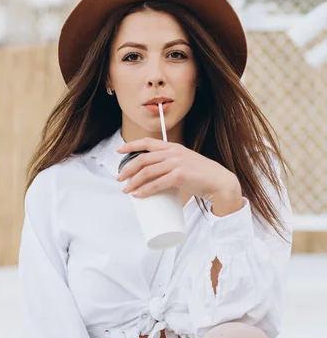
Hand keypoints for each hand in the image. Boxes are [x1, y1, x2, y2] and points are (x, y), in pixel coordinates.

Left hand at [116, 136, 239, 202]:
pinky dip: (145, 190)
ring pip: (147, 172)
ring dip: (133, 182)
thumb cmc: (201, 175)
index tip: (118, 151)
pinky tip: (138, 195)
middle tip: (119, 179)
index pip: (147, 143)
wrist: (219, 182)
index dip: (130, 146)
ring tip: (126, 190)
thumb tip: (153, 175)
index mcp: (173, 147)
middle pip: (143, 159)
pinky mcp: (180, 176)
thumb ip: (170, 164)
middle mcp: (173, 153)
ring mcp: (177, 164)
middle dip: (127, 170)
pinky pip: (157, 184)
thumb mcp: (184, 162)